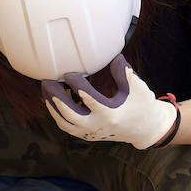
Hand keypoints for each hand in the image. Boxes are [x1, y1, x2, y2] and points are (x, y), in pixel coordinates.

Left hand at [43, 54, 179, 149]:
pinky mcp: (88, 135)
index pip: (87, 97)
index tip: (69, 72)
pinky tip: (54, 101)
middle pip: (69, 113)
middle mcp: (98, 126)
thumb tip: (113, 55)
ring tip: (46, 90)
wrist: (145, 130)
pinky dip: (58, 115)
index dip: (76, 83)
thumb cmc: (142, 106)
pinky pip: (68, 126)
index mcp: (110, 114)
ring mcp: (91, 133)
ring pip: (64, 122)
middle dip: (55, 97)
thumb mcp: (138, 88)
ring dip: (52, 107)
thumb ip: (125, 72)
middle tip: (47, 82)